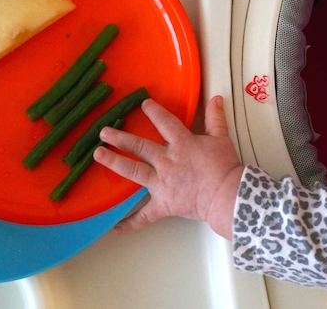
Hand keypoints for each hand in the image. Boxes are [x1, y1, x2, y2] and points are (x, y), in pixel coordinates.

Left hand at [94, 96, 243, 238]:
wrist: (227, 196)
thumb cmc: (225, 168)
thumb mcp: (221, 139)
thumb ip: (215, 118)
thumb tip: (215, 99)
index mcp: (182, 144)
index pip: (164, 123)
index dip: (154, 112)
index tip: (143, 104)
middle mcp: (167, 162)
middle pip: (140, 147)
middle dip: (120, 138)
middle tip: (103, 132)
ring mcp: (162, 183)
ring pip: (134, 172)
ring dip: (115, 163)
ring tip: (98, 155)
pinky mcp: (164, 204)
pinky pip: (145, 216)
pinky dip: (131, 223)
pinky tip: (117, 228)